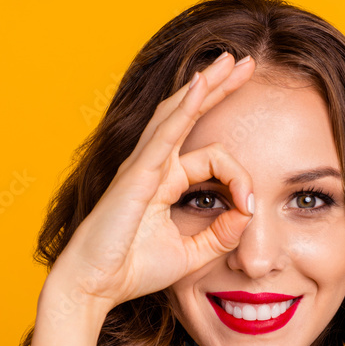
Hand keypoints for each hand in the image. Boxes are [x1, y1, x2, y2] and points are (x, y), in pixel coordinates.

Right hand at [51, 52, 256, 310]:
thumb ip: (221, 235)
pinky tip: (201, 84)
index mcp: (166, 180)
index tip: (249, 208)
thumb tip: (247, 214)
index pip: (214, 158)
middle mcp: (154, 165)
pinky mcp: (137, 173)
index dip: (240, 179)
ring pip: (177, 112)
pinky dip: (184, 108)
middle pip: (190, 113)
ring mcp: (143, 165)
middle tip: (245, 62)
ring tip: (228, 60)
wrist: (95, 285)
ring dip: (204, 84)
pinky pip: (165, 134)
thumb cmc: (131, 269)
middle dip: (219, 87)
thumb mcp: (191, 254)